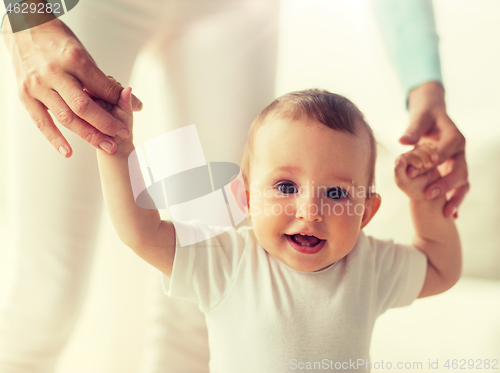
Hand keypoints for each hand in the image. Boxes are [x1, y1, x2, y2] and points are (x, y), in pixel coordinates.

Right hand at [2, 16, 142, 156]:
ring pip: (66, 117)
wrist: (23, 28)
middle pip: (83, 106)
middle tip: (122, 136)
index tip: (128, 118)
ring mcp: (38, 85)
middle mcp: (55, 73)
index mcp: (74, 59)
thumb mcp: (84, 54)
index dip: (117, 104)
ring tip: (106, 146)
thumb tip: (137, 104)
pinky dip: (55, 139)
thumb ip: (106, 82)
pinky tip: (68, 152)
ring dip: (88, 135)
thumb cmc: (58, 42)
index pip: (101, 87)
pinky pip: (41, 121)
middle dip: (105, 124)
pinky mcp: (25, 95)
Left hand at [395, 144, 440, 201]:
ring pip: (425, 147)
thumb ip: (399, 172)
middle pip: (416, 150)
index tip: (420, 166)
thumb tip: (400, 159)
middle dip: (422, 156)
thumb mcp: (404, 183)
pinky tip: (436, 157)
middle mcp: (408, 156)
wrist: (429, 194)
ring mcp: (419, 155)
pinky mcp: (429, 155)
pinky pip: (432, 148)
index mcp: (399, 162)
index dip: (413, 159)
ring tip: (434, 161)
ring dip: (429, 153)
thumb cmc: (414, 190)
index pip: (406, 155)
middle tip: (428, 166)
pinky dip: (434, 151)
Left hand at [400, 82, 468, 217]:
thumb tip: (403, 140)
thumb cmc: (426, 117)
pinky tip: (451, 216)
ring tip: (447, 213)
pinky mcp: (455, 172)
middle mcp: (460, 152)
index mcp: (454, 137)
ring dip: (455, 197)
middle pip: (459, 169)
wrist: (434, 117)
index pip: (447, 150)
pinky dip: (455, 201)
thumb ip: (412, 130)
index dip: (436, 160)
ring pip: (462, 182)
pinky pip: (458, 188)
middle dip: (447, 183)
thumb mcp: (420, 118)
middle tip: (430, 193)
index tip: (423, 170)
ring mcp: (459, 164)